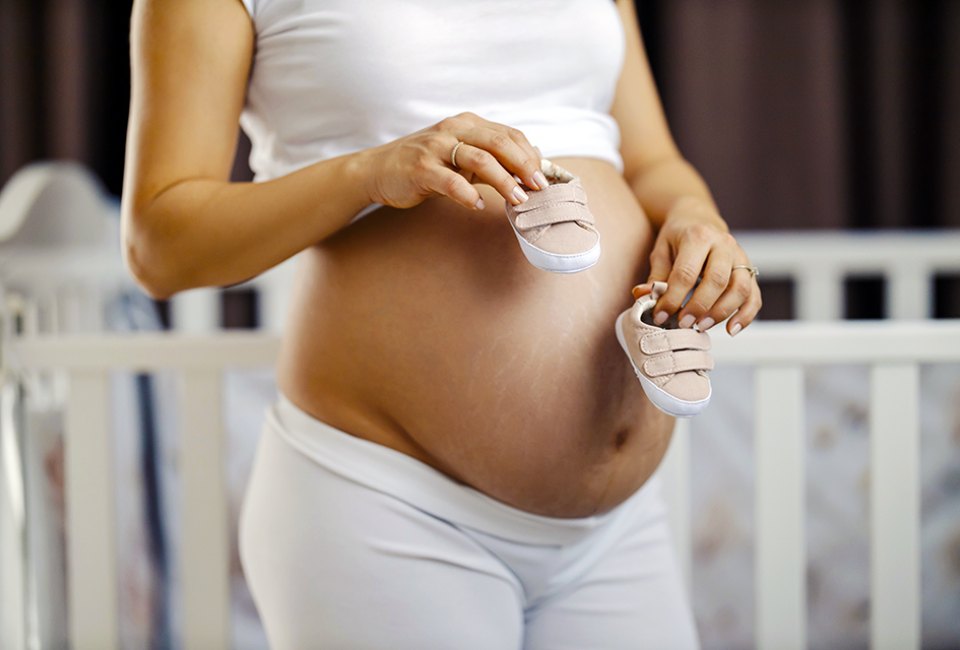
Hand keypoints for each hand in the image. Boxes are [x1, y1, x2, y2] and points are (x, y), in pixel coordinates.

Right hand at [359, 112, 547, 211]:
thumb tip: (528, 171)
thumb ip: (489, 161)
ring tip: (518, 200)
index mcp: (467, 124)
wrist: (378, 170)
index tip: (545, 178)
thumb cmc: (425, 165)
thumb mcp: (459, 157)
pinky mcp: (420, 168)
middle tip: (538, 188)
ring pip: (480, 160)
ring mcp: (436, 148)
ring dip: (503, 181)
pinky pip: (450, 181)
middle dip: (524, 166)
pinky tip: (478, 205)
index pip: (508, 135)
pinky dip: (468, 195)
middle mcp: (453, 130)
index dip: (530, 156)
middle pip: (499, 143)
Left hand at [635, 197, 761, 335]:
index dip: (673, 298)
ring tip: (701, 327)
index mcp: (698, 236)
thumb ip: (656, 276)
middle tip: (683, 324)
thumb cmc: (678, 237)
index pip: (686, 273)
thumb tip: (642, 296)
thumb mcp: (661, 251)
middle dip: (699, 307)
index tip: (661, 316)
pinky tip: (731, 329)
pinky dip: (746, 315)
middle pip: (717, 281)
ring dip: (722, 312)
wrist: (699, 219)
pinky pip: (754, 295)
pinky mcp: (750, 270)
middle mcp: (724, 244)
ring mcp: (740, 257)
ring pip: (740, 288)